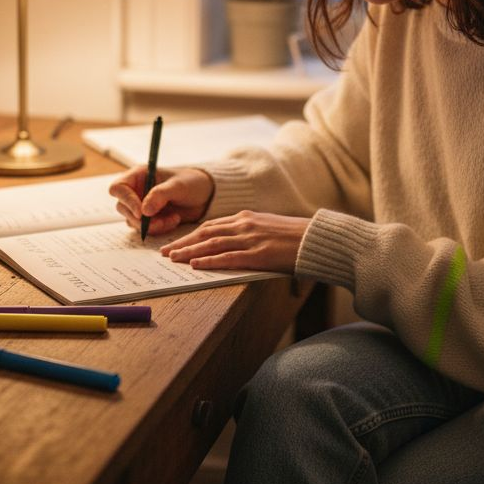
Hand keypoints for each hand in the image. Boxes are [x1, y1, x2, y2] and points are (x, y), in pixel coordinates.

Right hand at [108, 166, 214, 235]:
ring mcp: (141, 205)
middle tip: (160, 221)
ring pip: (133, 221)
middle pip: (123, 208)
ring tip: (173, 219)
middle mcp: (136, 190)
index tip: (141, 213)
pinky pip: (145, 229)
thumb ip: (160, 195)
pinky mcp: (149, 219)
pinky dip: (159, 229)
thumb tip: (143, 212)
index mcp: (139, 175)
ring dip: (152, 225)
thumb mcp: (178, 186)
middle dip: (141, 219)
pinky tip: (174, 220)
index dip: (126, 200)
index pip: (118, 188)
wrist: (204, 195)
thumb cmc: (191, 183)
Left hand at [161, 211, 309, 272]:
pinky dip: (209, 261)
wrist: (318, 239)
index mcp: (247, 218)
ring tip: (173, 260)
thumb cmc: (296, 237)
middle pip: (206, 233)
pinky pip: (228, 258)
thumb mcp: (269, 228)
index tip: (177, 242)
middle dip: (183, 243)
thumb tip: (234, 244)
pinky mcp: (258, 254)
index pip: (211, 225)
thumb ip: (251, 233)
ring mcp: (251, 239)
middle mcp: (245, 225)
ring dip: (189, 252)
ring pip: (211, 244)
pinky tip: (195, 266)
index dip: (191, 235)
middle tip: (165, 252)